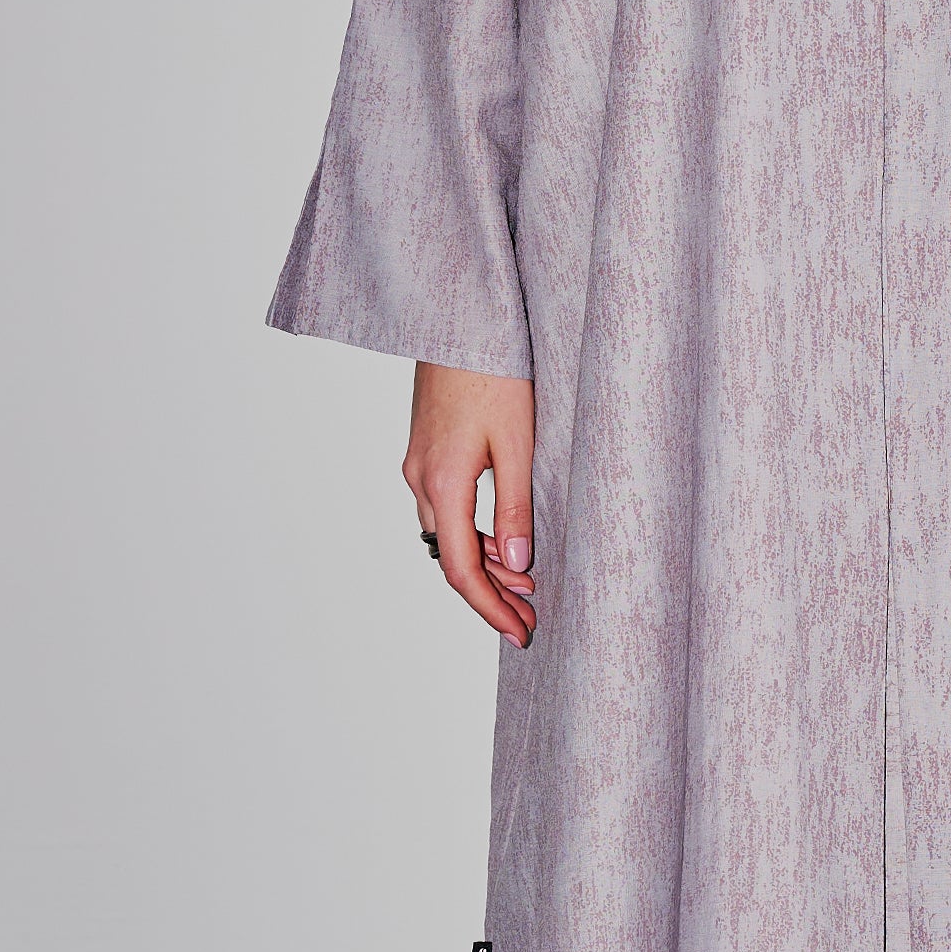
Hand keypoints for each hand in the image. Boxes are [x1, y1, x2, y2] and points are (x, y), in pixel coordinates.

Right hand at [404, 363, 536, 643]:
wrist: (458, 318)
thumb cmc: (493, 371)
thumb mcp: (518, 442)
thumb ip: (516, 507)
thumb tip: (519, 564)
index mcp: (443, 484)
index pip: (462, 570)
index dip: (491, 609)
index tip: (520, 633)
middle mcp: (421, 479)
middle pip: (453, 558)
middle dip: (492, 593)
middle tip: (531, 615)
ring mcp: (419, 463)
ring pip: (449, 534)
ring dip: (486, 563)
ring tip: (529, 580)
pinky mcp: (427, 448)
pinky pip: (446, 509)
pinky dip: (476, 532)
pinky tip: (507, 537)